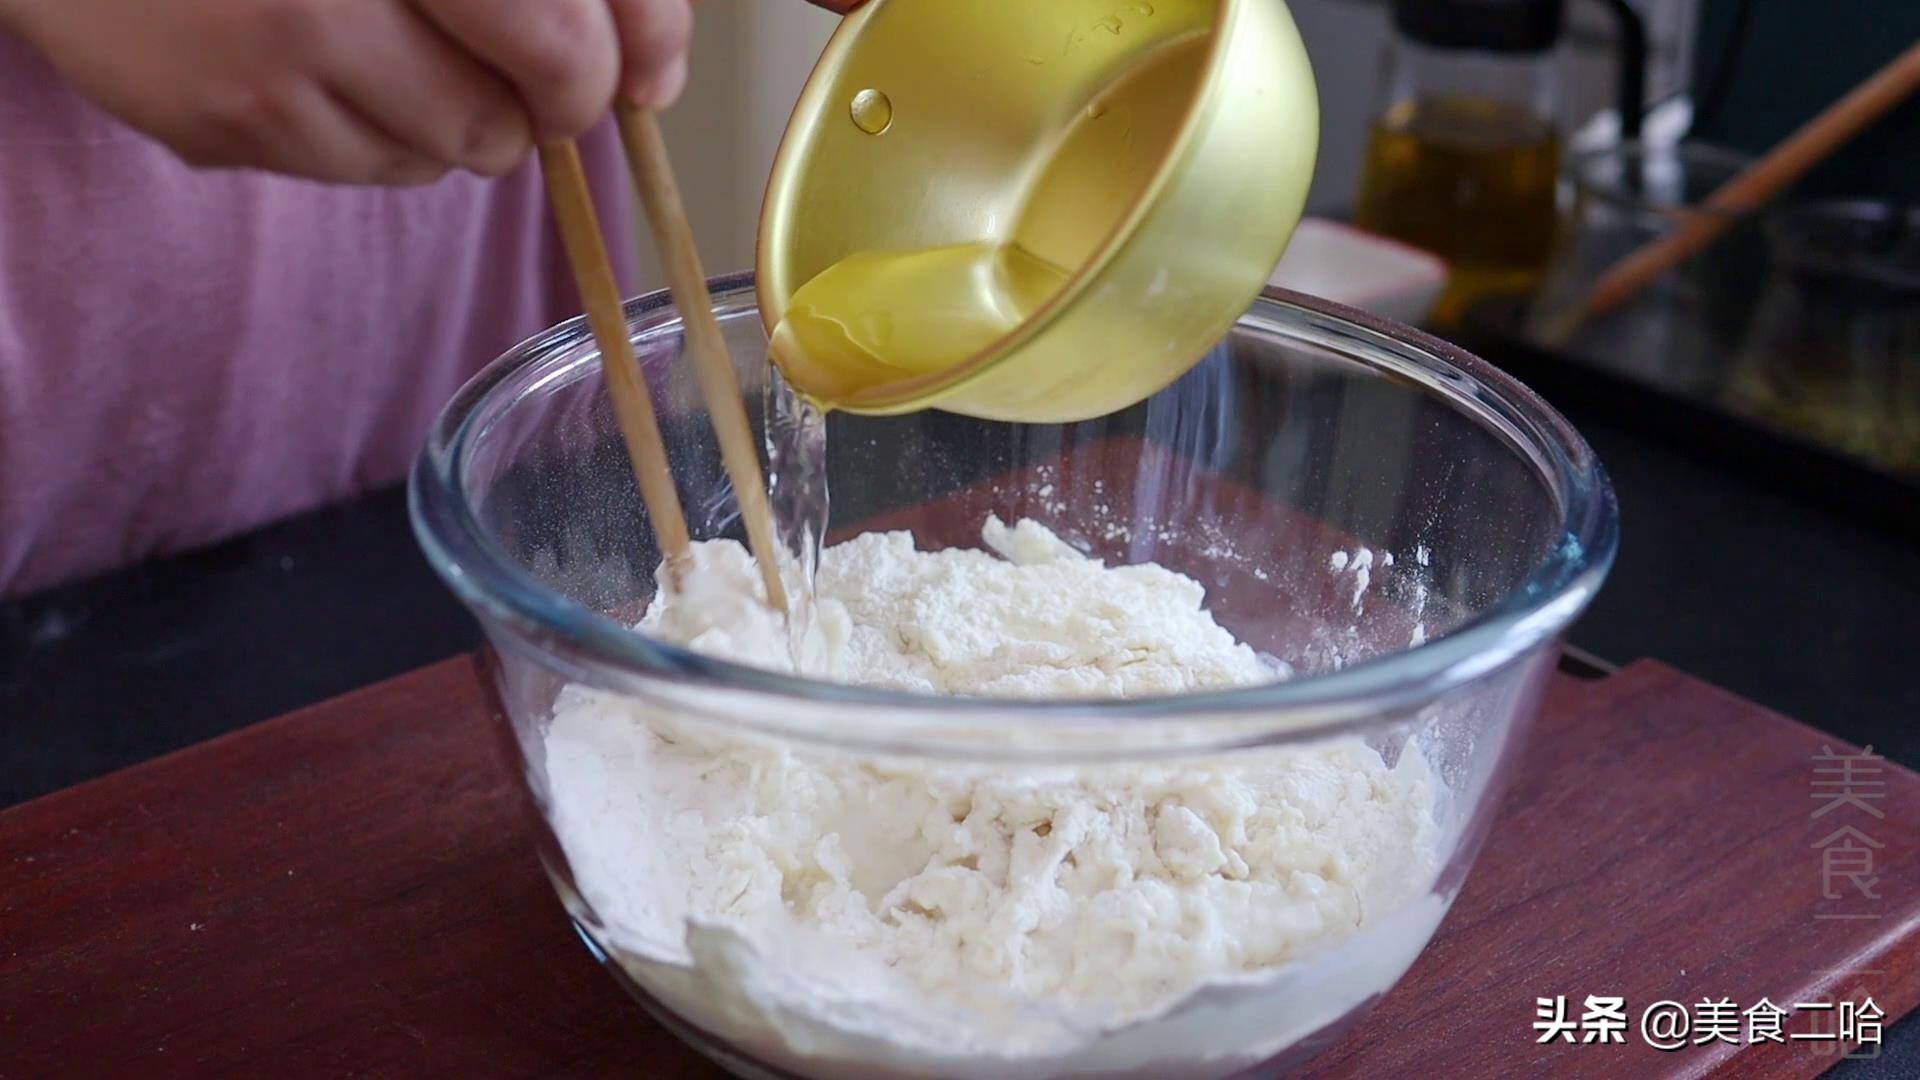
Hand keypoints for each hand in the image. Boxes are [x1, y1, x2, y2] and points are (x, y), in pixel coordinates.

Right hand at [5, 0, 694, 183]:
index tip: (634, 68)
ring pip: (468, 146)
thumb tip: (645, 70)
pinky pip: (378, 171)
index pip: (574, 23)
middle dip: (561, 93)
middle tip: (528, 67)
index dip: (641, 47)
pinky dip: (381, 137)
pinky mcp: (229, 124)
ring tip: (393, 46)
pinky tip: (325, 70)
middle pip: (546, 85)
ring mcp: (282, 52)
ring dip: (467, 115)